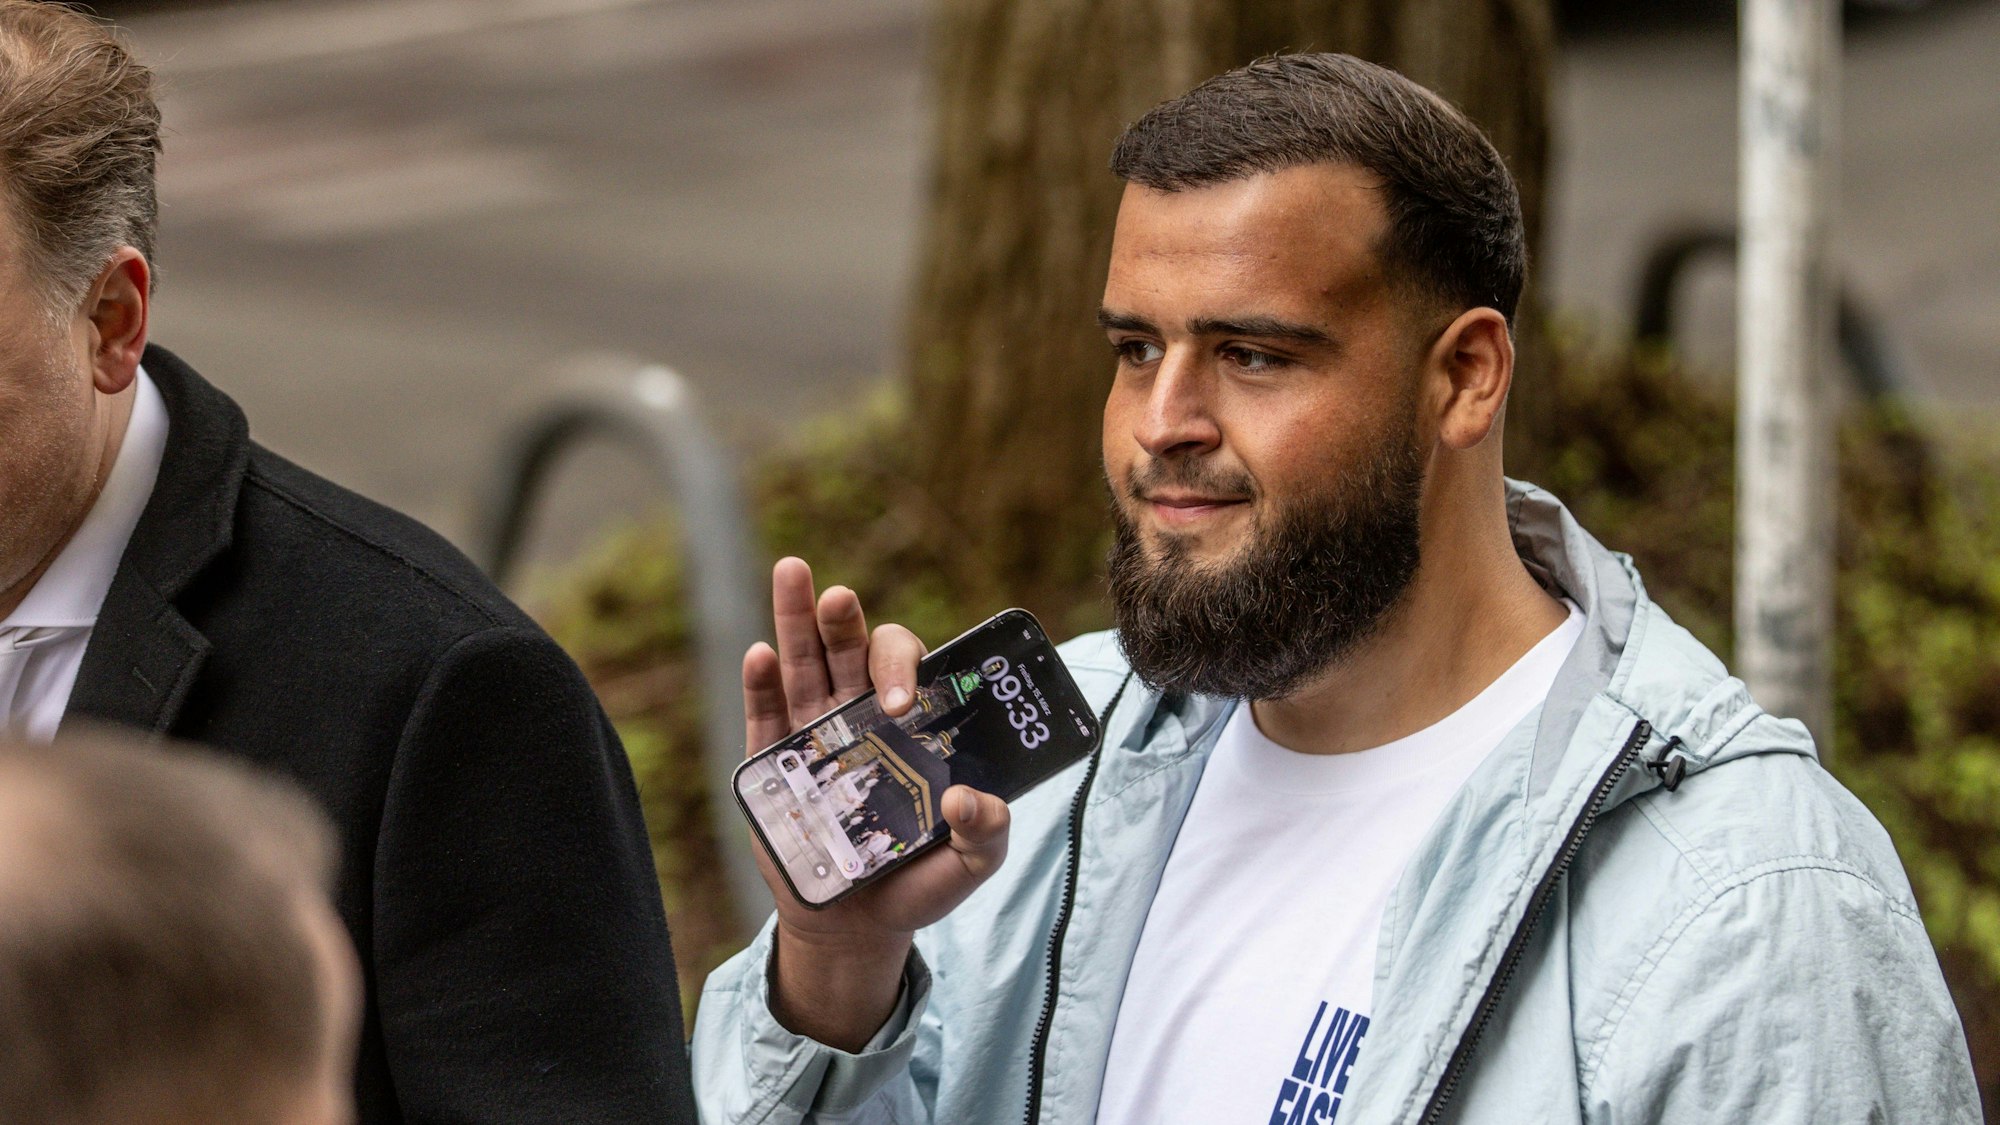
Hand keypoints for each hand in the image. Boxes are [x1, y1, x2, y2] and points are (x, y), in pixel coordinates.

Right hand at [741, 557, 1010, 1049]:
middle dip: (843, 622)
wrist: (857, 926)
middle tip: (841, 598)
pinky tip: (760, 653)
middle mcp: (859, 715)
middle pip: (849, 650)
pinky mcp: (773, 765)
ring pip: (803, 666)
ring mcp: (813, 734)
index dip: (900, 669)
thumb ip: (987, 835)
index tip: (899, 703)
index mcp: (909, 724)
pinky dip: (760, 682)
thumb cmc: (917, 880)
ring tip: (793, 572)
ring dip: (795, 620)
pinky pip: (764, 715)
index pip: (904, 668)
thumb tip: (972, 801)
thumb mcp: (969, 865)